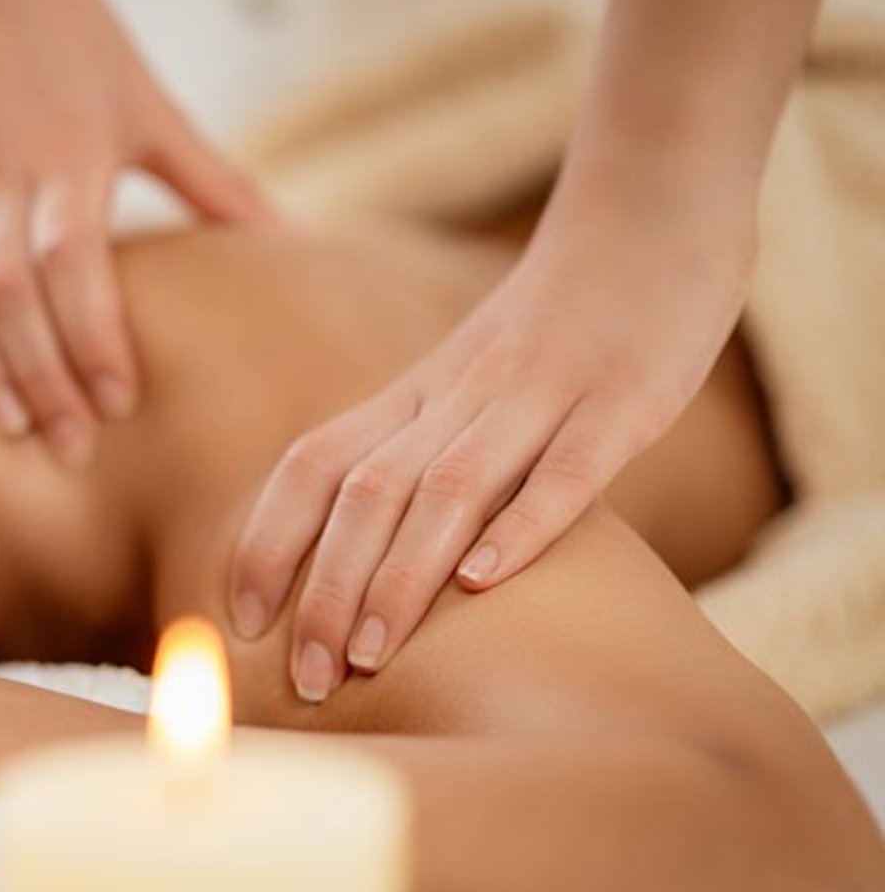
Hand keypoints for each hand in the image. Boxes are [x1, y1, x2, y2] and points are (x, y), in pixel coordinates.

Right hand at [0, 0, 273, 463]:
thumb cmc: (73, 39)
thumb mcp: (150, 105)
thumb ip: (214, 182)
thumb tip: (292, 240)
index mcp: (66, 156)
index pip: (73, 265)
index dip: (92, 339)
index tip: (118, 402)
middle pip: (8, 294)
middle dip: (40, 377)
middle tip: (71, 447)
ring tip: (10, 424)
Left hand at [228, 194, 754, 701]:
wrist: (651, 211)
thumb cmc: (554, 321)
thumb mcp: (467, 380)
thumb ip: (421, 451)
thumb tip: (364, 553)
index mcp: (414, 395)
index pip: (312, 466)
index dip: (268, 541)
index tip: (240, 622)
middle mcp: (458, 396)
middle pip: (366, 494)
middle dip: (323, 590)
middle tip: (305, 681)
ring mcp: (539, 396)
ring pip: (446, 489)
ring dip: (399, 577)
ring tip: (365, 656)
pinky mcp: (621, 400)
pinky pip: (564, 469)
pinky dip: (521, 525)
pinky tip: (484, 583)